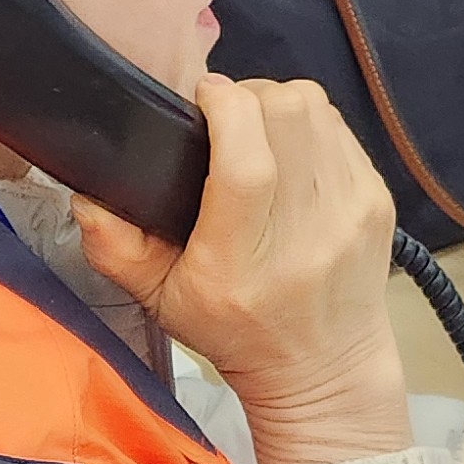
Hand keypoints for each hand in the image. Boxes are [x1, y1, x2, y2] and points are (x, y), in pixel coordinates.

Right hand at [74, 76, 407, 463]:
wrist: (324, 369)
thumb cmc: (236, 332)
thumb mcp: (162, 302)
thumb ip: (116, 249)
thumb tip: (85, 195)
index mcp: (244, 259)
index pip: (246, 161)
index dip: (225, 108)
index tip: (202, 95)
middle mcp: (305, 232)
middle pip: (286, 116)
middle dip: (249, 96)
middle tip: (226, 114)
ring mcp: (350, 213)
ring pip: (317, 111)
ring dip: (281, 103)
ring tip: (257, 125)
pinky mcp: (378, 200)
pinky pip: (342, 128)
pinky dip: (312, 124)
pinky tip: (292, 148)